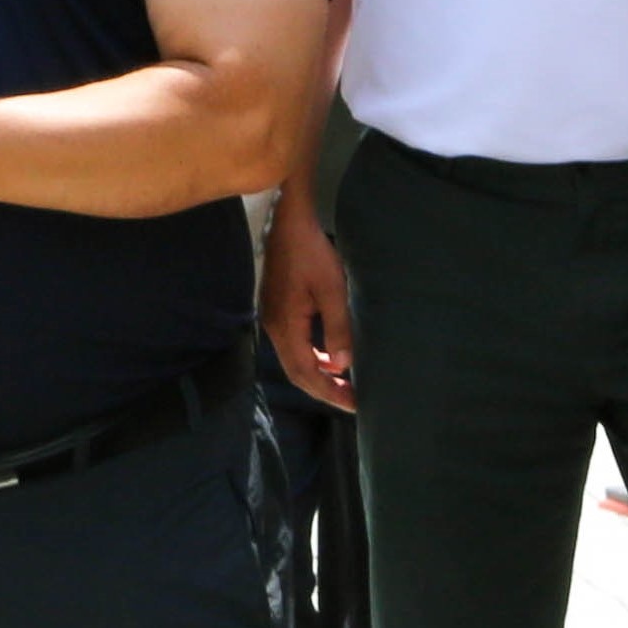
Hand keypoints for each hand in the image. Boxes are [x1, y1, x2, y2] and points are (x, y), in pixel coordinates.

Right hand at [262, 196, 352, 409]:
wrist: (288, 224)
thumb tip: (343, 366)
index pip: (305, 373)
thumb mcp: (332, 290)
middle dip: (324, 390)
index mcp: (286, 326)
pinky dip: (313, 359)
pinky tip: (331, 359)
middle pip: (297, 373)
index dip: (329, 392)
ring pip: (294, 361)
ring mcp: (273, 320)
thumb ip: (337, 329)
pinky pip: (294, 347)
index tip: (354, 403)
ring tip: (345, 384)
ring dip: (319, 376)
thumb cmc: (311, 253)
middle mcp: (275, 328)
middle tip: (352, 401)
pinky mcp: (278, 312)